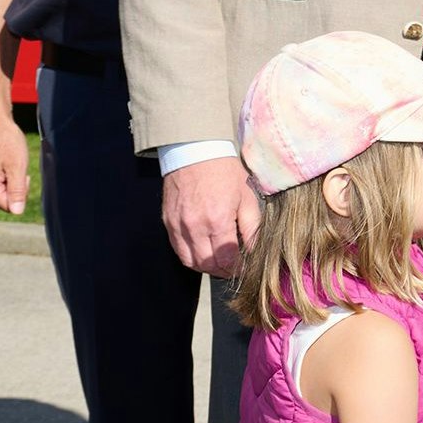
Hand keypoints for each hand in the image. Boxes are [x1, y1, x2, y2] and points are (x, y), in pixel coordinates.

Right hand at [0, 117, 29, 212]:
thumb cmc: (6, 141)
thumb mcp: (17, 167)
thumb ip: (17, 191)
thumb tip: (17, 211)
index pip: (8, 206)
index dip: (21, 194)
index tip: (22, 176)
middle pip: (6, 199)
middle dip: (17, 186)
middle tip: (17, 167)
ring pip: (4, 190)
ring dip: (13, 179)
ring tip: (11, 162)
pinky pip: (0, 182)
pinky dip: (8, 174)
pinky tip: (7, 161)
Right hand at [162, 155, 260, 276]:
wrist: (195, 151)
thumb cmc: (225, 172)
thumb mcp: (247, 197)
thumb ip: (252, 227)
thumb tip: (255, 250)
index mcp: (217, 221)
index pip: (227, 259)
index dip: (238, 269)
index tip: (245, 268)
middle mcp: (194, 227)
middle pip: (207, 265)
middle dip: (222, 271)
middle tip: (233, 268)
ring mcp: (178, 226)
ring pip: (189, 262)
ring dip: (205, 267)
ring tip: (219, 262)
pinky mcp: (167, 222)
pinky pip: (178, 249)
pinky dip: (190, 256)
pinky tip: (203, 252)